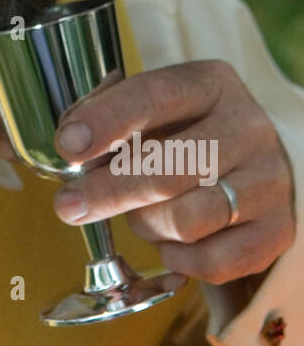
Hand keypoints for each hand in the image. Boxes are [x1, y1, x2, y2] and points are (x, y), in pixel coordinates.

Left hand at [0, 60, 295, 285]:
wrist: (255, 168)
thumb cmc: (186, 136)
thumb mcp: (153, 111)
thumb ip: (108, 115)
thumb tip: (69, 138)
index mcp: (211, 84)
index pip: (154, 97)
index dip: (106, 122)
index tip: (67, 146)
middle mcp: (248, 126)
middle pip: (168, 167)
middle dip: (108, 191)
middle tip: (69, 206)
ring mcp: (269, 179)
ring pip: (188, 219)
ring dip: (147, 225)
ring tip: (140, 216)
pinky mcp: (278, 229)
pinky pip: (213, 261)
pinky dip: (179, 259)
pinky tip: (171, 242)